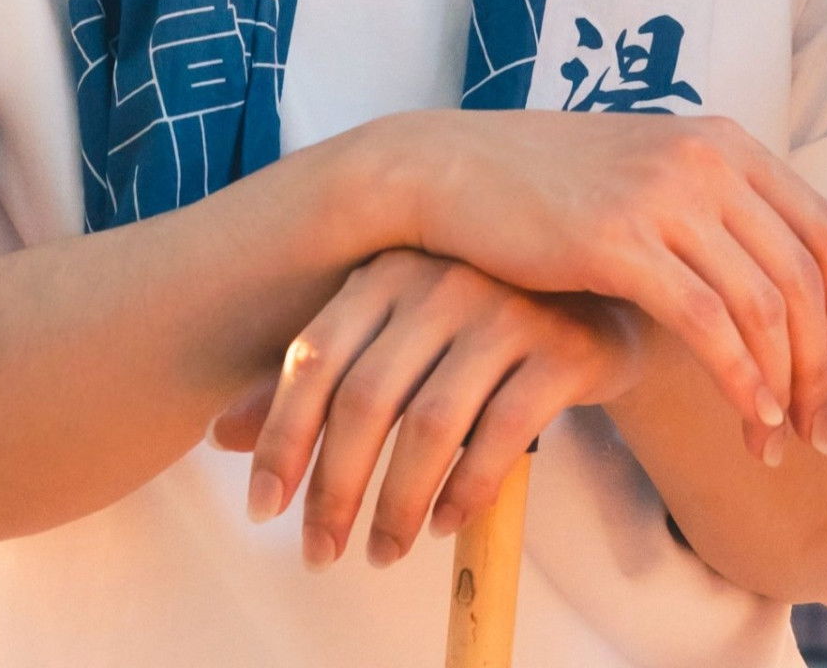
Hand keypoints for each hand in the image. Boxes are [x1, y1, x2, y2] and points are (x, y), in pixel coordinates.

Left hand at [215, 249, 646, 568]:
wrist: (604, 300)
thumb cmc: (477, 327)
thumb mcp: (394, 341)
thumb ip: (319, 382)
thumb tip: (222, 435)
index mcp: (386, 272)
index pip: (312, 359)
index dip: (280, 441)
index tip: (264, 512)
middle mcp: (441, 279)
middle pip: (365, 400)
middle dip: (335, 489)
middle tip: (319, 554)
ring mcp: (506, 309)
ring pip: (431, 424)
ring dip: (397, 503)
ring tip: (382, 551)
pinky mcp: (563, 346)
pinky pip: (502, 434)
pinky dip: (465, 490)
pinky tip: (442, 523)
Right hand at [374, 110, 826, 464]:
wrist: (445, 169)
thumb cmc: (544, 189)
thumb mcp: (647, 177)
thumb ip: (711, 212)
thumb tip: (770, 284)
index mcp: (725, 143)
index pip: (825, 233)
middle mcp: (708, 160)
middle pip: (805, 277)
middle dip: (824, 366)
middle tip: (824, 431)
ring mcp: (663, 195)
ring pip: (763, 306)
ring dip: (784, 387)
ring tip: (780, 444)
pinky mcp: (618, 239)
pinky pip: (707, 323)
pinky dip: (740, 379)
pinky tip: (748, 421)